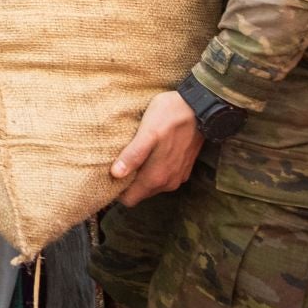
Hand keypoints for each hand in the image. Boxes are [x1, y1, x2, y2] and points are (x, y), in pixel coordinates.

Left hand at [111, 90, 205, 206]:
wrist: (200, 107)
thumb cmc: (170, 116)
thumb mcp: (147, 132)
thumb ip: (133, 155)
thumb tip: (116, 175)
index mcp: (157, 177)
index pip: (130, 199)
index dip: (117, 191)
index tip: (107, 176)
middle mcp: (168, 183)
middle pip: (140, 193)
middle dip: (128, 183)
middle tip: (116, 162)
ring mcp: (177, 177)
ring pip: (151, 186)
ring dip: (141, 175)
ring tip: (131, 155)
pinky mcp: (183, 169)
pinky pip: (162, 177)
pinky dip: (154, 169)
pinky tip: (149, 153)